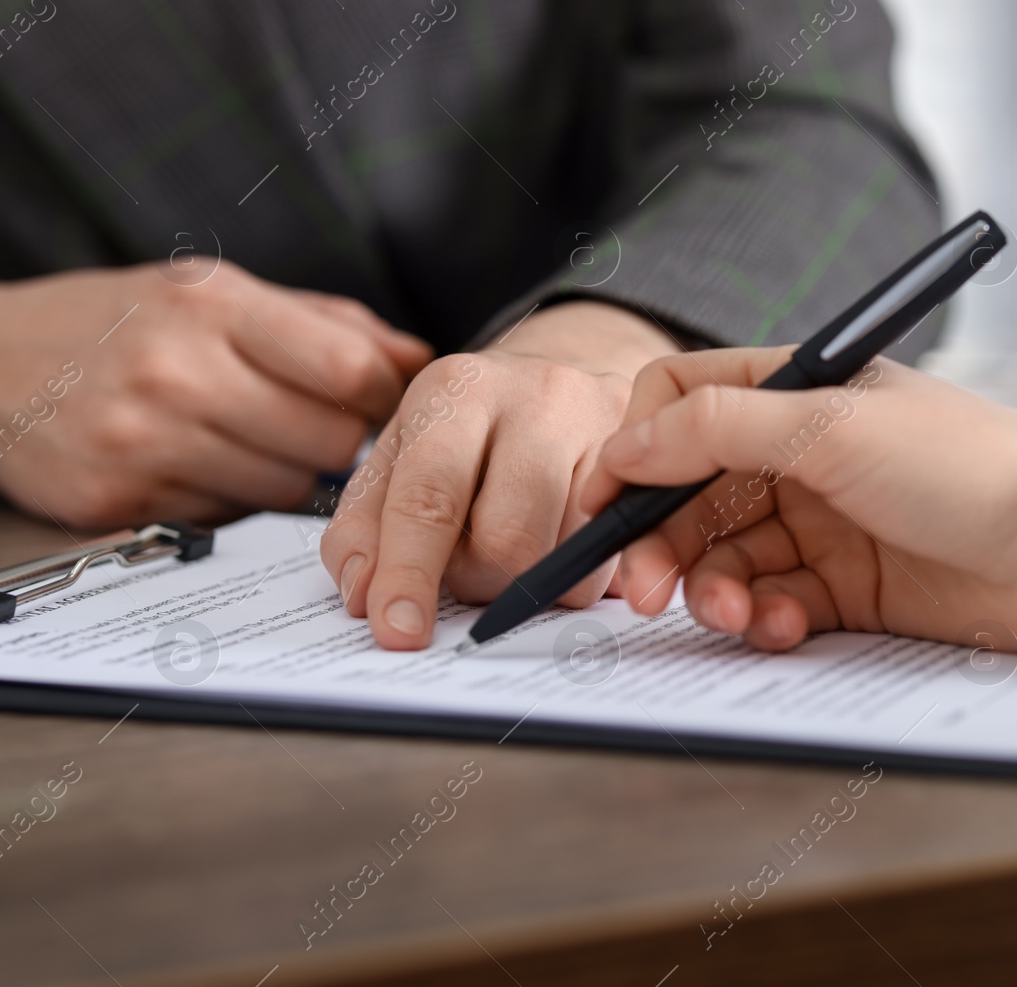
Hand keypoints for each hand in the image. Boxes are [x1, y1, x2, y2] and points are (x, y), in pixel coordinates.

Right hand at [0, 263, 429, 527]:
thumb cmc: (116, 322)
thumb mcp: (215, 292)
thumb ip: (327, 325)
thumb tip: (419, 359)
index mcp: (210, 307)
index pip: (348, 369)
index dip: (385, 394)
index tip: (382, 400)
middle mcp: (175, 373)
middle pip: (330, 441)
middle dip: (341, 440)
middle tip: (314, 425)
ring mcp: (141, 442)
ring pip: (287, 489)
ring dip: (289, 473)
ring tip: (249, 439)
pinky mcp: (116, 501)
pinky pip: (226, 520)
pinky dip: (231, 500)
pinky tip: (199, 464)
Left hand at [320, 300, 681, 649]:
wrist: (558, 385)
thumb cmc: (467, 435)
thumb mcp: (400, 460)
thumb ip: (365, 527)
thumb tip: (364, 595)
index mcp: (456, 389)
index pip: (429, 496)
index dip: (410, 572)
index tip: (398, 631)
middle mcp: (539, 393)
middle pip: (508, 540)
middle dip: (481, 580)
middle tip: (472, 564)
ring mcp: (607, 422)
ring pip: (568, 559)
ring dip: (532, 582)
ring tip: (520, 543)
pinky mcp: (652, 460)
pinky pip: (618, 559)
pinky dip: (580, 574)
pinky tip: (563, 538)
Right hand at [582, 348, 1016, 655]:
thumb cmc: (966, 467)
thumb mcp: (832, 429)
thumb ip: (719, 429)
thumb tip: (624, 440)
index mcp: (796, 395)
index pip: (684, 404)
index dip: (634, 450)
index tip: (603, 505)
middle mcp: (802, 456)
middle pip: (691, 494)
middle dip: (661, 542)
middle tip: (643, 591)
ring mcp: (824, 524)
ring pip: (726, 557)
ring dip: (713, 589)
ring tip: (735, 614)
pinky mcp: (847, 589)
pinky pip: (773, 604)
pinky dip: (765, 619)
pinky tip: (784, 625)